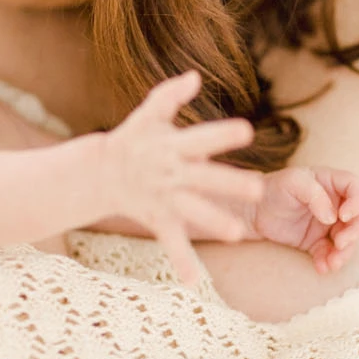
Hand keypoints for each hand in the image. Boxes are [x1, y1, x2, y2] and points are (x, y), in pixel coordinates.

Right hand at [103, 71, 262, 284]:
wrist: (101, 172)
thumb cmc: (134, 138)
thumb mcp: (148, 114)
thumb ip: (169, 95)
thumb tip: (194, 76)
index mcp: (173, 145)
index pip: (201, 138)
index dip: (222, 135)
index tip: (246, 131)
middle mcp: (171, 173)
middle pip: (205, 178)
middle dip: (229, 184)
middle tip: (258, 188)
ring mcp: (165, 198)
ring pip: (193, 212)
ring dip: (214, 222)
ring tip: (238, 233)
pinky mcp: (159, 219)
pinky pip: (171, 243)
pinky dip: (182, 262)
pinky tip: (195, 282)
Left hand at [251, 166, 358, 274]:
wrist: (253, 211)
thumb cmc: (273, 188)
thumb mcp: (292, 182)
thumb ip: (315, 195)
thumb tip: (332, 218)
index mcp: (332, 182)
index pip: (356, 187)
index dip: (357, 202)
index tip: (344, 216)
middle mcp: (335, 203)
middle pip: (358, 217)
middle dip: (353, 232)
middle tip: (340, 243)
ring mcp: (328, 224)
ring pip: (347, 239)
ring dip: (344, 253)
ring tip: (333, 263)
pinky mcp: (317, 241)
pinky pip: (329, 253)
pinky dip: (328, 261)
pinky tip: (322, 267)